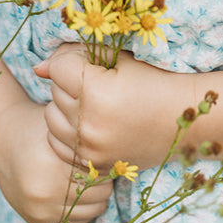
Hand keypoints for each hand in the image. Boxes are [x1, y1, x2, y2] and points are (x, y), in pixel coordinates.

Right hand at [0, 100, 112, 222]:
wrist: (3, 139)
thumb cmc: (40, 126)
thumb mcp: (62, 125)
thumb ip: (86, 140)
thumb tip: (121, 153)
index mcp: (52, 164)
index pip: (100, 175)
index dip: (109, 166)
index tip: (108, 155)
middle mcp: (43, 190)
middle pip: (97, 196)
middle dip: (105, 183)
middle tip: (103, 169)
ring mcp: (39, 209)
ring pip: (89, 213)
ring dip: (96, 199)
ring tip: (91, 181)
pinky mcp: (36, 222)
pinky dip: (80, 211)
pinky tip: (77, 194)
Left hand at [34, 44, 194, 172]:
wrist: (185, 119)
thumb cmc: (154, 80)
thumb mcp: (119, 60)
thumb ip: (77, 56)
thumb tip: (37, 68)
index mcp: (96, 91)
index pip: (57, 67)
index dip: (73, 61)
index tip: (95, 65)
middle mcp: (89, 124)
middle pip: (54, 91)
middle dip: (70, 83)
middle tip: (100, 84)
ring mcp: (90, 149)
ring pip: (51, 118)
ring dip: (66, 108)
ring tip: (94, 104)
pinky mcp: (92, 166)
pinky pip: (59, 144)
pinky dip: (68, 133)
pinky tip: (91, 124)